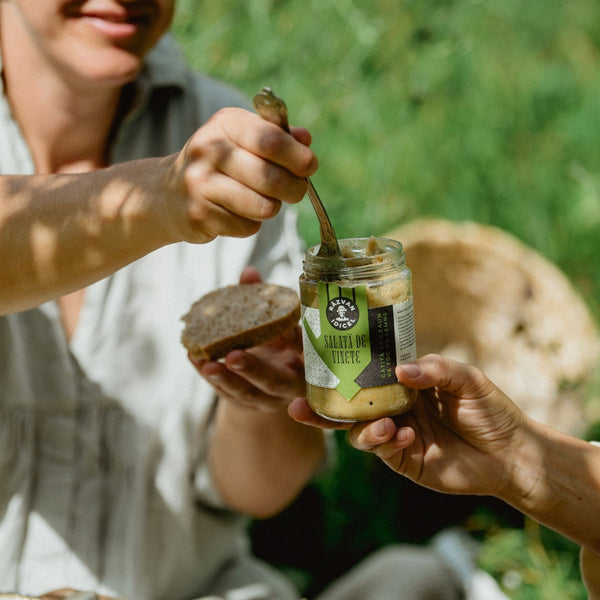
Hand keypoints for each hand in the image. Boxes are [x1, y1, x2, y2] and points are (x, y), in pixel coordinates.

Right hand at [163, 107, 316, 243]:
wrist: (168, 195)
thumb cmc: (219, 165)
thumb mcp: (243, 140)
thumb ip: (276, 137)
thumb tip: (305, 138)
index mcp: (224, 124)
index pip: (270, 139)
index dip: (297, 156)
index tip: (310, 166)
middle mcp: (207, 150)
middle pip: (271, 177)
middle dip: (294, 189)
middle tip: (295, 191)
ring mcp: (199, 184)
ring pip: (263, 206)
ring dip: (271, 208)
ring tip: (262, 202)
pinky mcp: (198, 215)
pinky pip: (247, 226)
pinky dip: (251, 224)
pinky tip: (237, 213)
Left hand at [189, 267, 305, 412]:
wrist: (272, 380)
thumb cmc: (279, 342)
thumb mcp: (279, 325)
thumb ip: (266, 301)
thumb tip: (249, 273)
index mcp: (305, 362)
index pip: (301, 350)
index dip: (293, 340)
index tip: (283, 327)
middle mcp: (288, 385)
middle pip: (274, 381)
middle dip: (254, 369)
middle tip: (234, 356)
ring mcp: (265, 398)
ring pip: (246, 392)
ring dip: (225, 379)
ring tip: (207, 364)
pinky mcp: (243, 402)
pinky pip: (225, 392)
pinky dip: (209, 376)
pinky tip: (195, 357)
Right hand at [290, 354, 528, 496]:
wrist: (512, 453)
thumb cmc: (490, 409)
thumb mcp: (466, 378)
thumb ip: (434, 369)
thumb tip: (399, 370)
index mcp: (404, 384)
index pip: (366, 374)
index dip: (341, 370)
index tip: (315, 362)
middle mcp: (393, 408)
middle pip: (349, 407)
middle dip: (321, 408)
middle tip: (298, 405)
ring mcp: (396, 435)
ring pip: (359, 432)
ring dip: (363, 428)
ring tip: (385, 425)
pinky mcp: (404, 460)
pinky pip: (382, 451)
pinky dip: (384, 442)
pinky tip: (404, 436)